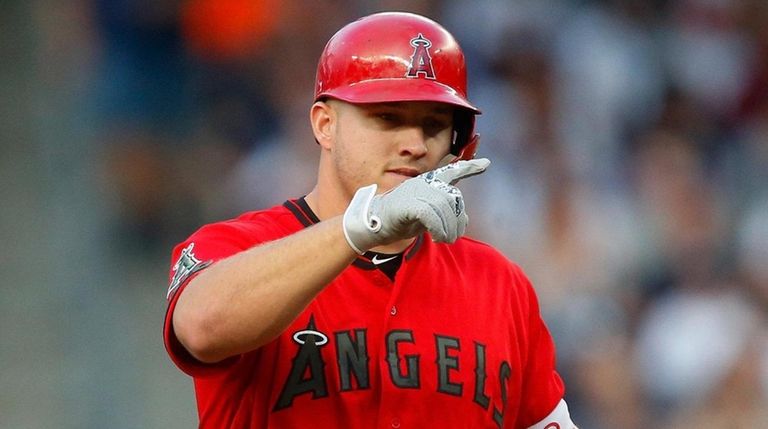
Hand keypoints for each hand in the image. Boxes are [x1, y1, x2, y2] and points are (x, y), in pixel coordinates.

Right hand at [342, 158, 489, 253]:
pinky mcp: (409, 203)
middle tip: (451, 237)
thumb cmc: (398, 221)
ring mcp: (415, 191)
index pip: (451, 172)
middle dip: (457, 221)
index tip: (486, 163)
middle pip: (453, 199)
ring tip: (444, 239)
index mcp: (427, 183)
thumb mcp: (425, 216)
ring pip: (445, 208)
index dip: (469, 167)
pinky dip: (438, 229)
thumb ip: (443, 213)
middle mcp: (423, 183)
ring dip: (448, 229)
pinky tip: (436, 237)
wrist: (371, 224)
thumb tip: (463, 220)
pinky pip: (432, 215)